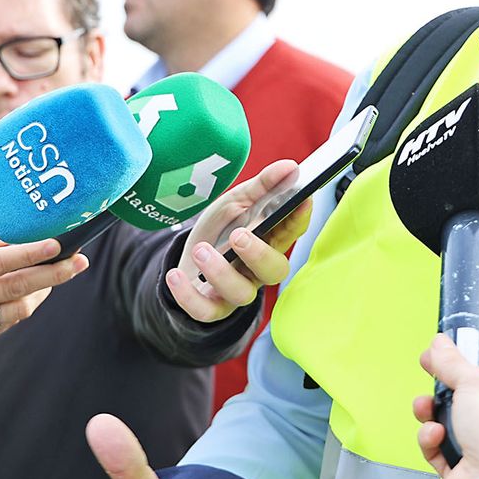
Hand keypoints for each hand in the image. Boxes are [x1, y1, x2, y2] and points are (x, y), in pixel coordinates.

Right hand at [0, 233, 85, 348]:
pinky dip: (21, 308)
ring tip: (63, 272)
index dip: (28, 254)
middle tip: (79, 261)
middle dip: (52, 274)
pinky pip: (1, 325)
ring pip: (14, 310)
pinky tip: (33, 294)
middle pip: (15, 288)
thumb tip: (5, 236)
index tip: (57, 244)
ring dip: (42, 291)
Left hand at [165, 160, 305, 323]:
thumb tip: (291, 167)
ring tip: (201, 250)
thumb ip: (263, 186)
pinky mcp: (212, 307)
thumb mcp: (237, 201)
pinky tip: (175, 275)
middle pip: (274, 271)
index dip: (299, 217)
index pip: (292, 231)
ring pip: (241, 293)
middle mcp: (258, 269)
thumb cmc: (220, 229)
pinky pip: (206, 312)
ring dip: (221, 272)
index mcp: (270, 240)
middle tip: (238, 235)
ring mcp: (236, 290)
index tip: (302, 199)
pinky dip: (188, 295)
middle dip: (258, 254)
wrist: (187, 257)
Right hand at [413, 333, 478, 478]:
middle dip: (445, 378)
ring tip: (426, 408)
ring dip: (431, 410)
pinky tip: (435, 438)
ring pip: (448, 413)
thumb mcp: (475, 382)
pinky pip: (438, 442)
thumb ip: (453, 361)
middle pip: (469, 383)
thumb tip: (439, 345)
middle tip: (429, 365)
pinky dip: (432, 439)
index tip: (459, 333)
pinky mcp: (462, 461)